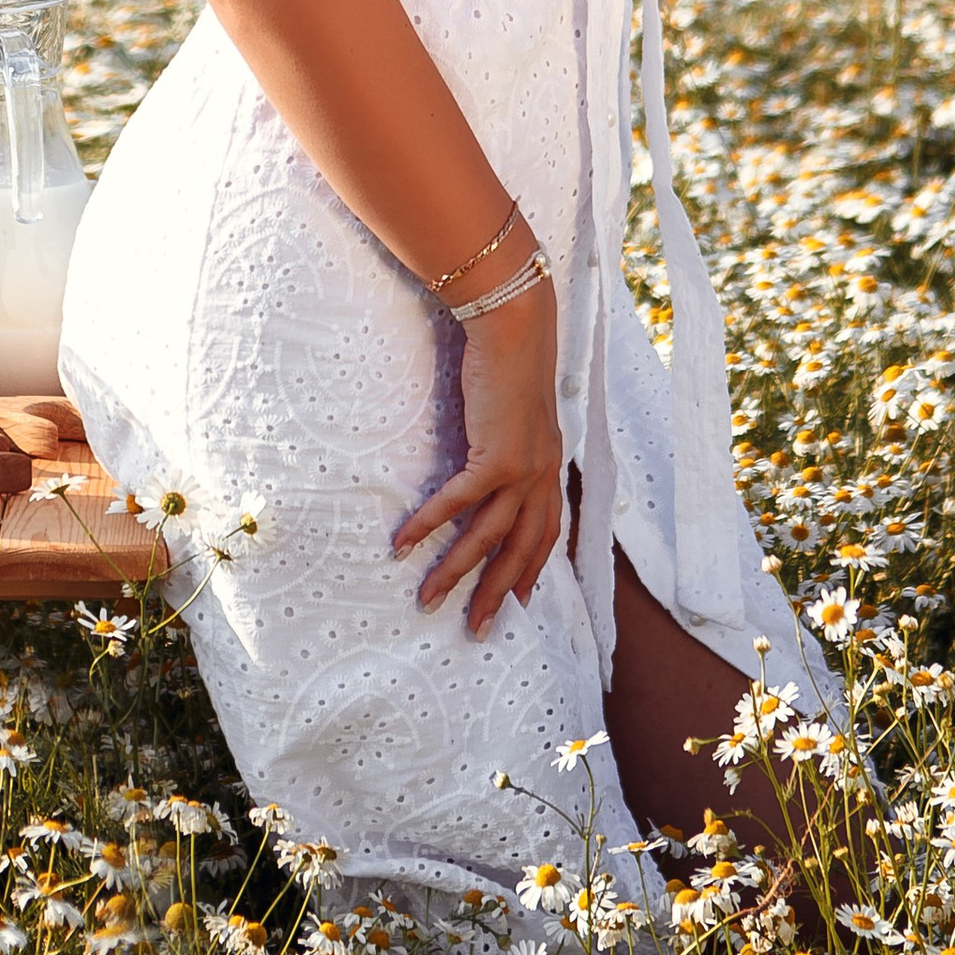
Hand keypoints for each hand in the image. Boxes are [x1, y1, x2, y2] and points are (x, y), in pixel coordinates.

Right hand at [390, 282, 564, 634]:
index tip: (518, 603)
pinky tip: (403, 542)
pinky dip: (430, 524)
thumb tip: (490, 450)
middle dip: (497, 593)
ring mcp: (523, 468)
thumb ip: (511, 436)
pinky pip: (458, 501)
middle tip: (476, 629)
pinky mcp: (496, 455)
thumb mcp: (518, 409)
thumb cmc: (510, 359)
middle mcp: (543, 475)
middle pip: (521, 550)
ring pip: (488, 536)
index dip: (531, 569)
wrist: (515, 325)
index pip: (545, 532)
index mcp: (550, 466)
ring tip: (427, 598)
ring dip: (457, 572)